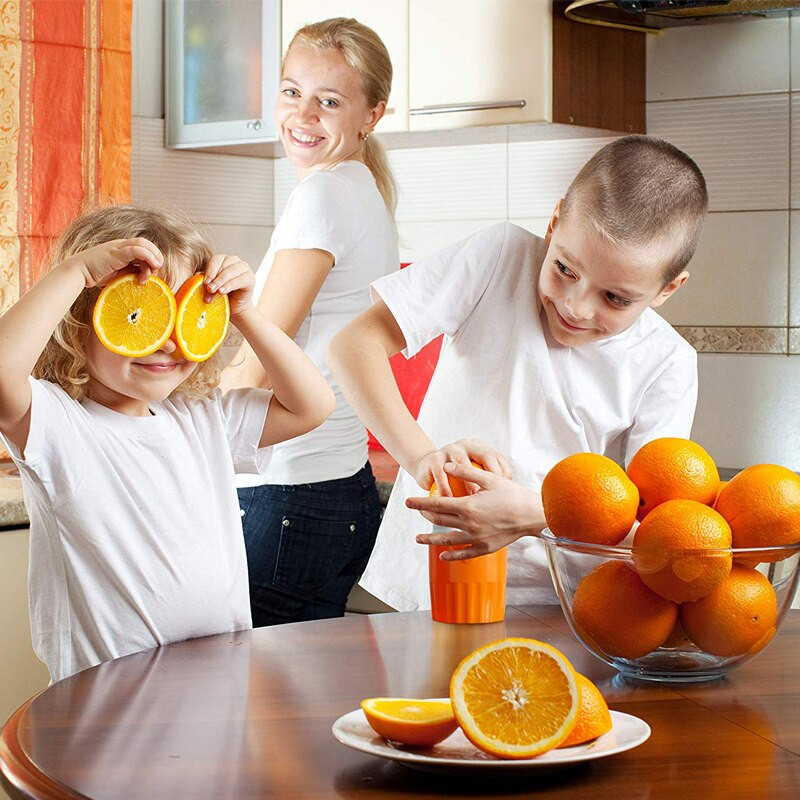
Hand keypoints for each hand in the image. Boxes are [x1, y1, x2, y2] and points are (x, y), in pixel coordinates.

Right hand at [62, 238, 163, 287]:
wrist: (78, 272)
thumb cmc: (96, 275)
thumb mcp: (118, 274)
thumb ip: (130, 273)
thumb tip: (142, 279)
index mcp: (122, 249)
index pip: (143, 247)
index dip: (152, 258)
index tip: (153, 273)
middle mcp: (121, 245)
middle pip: (146, 243)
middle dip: (156, 256)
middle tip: (156, 271)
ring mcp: (118, 247)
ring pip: (143, 245)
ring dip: (153, 257)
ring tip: (154, 271)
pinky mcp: (116, 252)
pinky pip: (137, 250)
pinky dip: (148, 256)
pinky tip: (152, 266)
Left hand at [203, 254, 254, 316]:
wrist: (234, 307)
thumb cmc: (222, 295)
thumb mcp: (211, 286)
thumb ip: (206, 279)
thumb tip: (197, 275)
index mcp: (223, 259)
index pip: (216, 259)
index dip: (210, 270)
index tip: (205, 282)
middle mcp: (234, 261)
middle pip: (223, 265)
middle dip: (215, 278)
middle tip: (209, 289)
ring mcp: (244, 268)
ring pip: (231, 271)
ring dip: (221, 281)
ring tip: (215, 291)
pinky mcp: (250, 277)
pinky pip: (240, 280)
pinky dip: (230, 285)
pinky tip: (223, 291)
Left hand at [406, 461, 544, 560]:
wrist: (533, 515)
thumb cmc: (513, 494)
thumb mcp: (490, 478)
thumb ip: (466, 471)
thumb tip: (447, 466)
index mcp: (468, 506)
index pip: (437, 504)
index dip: (420, 503)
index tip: (408, 501)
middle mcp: (469, 524)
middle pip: (439, 521)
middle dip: (424, 516)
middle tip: (414, 512)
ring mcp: (477, 538)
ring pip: (447, 540)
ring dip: (431, 540)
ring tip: (418, 539)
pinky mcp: (485, 548)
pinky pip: (464, 554)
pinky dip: (452, 555)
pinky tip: (443, 556)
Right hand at [412, 438, 512, 496]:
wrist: (428, 468)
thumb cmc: (456, 476)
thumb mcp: (474, 473)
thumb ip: (489, 479)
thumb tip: (510, 493)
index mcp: (479, 447)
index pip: (496, 456)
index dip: (503, 471)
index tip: (505, 490)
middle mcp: (466, 445)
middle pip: (484, 455)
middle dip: (491, 474)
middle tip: (492, 494)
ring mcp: (449, 449)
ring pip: (462, 465)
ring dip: (467, 484)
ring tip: (472, 500)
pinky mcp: (434, 459)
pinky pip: (442, 475)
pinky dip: (446, 489)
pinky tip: (450, 502)